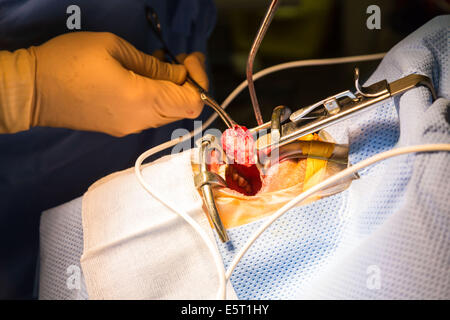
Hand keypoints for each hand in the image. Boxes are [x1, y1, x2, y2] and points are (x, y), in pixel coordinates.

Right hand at [29, 32, 207, 135]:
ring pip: (167, 112)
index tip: (188, 59)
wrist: (33, 91)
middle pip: (183, 108)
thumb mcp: (115, 49)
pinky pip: (150, 115)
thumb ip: (154, 64)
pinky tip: (143, 78)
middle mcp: (141, 120)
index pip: (193, 103)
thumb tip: (177, 74)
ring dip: (171, 89)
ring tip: (158, 64)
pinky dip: (156, 97)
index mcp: (144, 100)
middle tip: (178, 59)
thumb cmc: (69, 63)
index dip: (199, 81)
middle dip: (188, 82)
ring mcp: (130, 127)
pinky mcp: (119, 127)